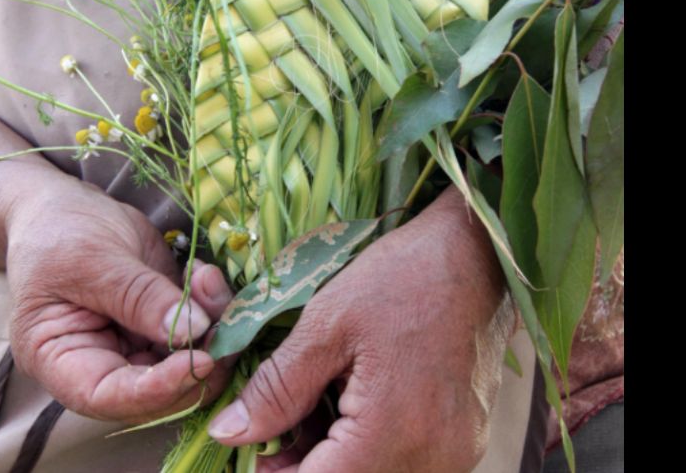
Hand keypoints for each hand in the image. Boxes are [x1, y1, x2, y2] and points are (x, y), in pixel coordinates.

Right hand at [5, 174, 233, 423]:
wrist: (67, 208)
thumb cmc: (60, 234)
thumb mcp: (91, 261)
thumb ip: (139, 297)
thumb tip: (193, 331)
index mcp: (63, 363)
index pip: (109, 397)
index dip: (157, 390)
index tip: (199, 361)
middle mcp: (104, 366)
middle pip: (159, 391)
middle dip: (198, 360)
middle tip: (222, 318)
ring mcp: (138, 348)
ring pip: (189, 364)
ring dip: (212, 330)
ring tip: (207, 280)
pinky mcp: (166, 326)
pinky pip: (200, 333)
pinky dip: (212, 309)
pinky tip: (205, 276)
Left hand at [208, 187, 513, 471]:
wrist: (477, 254)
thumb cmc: (402, 277)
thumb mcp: (327, 325)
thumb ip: (277, 390)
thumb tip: (229, 433)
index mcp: (394, 431)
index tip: (257, 454)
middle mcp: (433, 458)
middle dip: (307, 467)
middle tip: (278, 431)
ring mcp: (456, 453)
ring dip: (338, 460)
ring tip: (312, 415)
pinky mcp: (466, 439)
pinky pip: (407, 463)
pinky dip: (370, 449)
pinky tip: (351, 412)